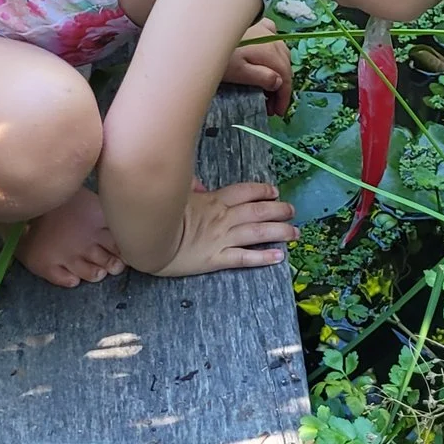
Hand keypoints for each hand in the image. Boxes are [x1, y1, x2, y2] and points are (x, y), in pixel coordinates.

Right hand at [155, 179, 297, 276]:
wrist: (148, 239)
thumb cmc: (158, 214)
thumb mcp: (176, 194)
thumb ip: (190, 186)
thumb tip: (200, 184)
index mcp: (212, 201)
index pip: (244, 192)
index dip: (262, 191)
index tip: (274, 192)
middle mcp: (222, 219)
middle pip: (257, 211)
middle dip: (278, 210)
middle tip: (292, 211)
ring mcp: (220, 239)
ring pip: (257, 232)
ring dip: (279, 232)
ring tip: (295, 232)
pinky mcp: (216, 259)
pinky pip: (244, 258)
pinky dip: (263, 257)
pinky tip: (279, 256)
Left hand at [222, 17, 292, 115]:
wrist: (201, 31)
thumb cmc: (219, 55)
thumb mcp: (238, 72)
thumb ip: (262, 77)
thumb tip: (280, 83)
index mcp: (270, 52)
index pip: (285, 78)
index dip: (284, 97)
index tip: (278, 112)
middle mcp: (272, 39)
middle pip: (284, 66)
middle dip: (281, 88)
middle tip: (271, 105)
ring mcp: (265, 30)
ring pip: (281, 53)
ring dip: (278, 71)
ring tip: (268, 87)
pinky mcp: (256, 25)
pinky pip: (273, 38)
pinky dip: (275, 51)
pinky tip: (268, 56)